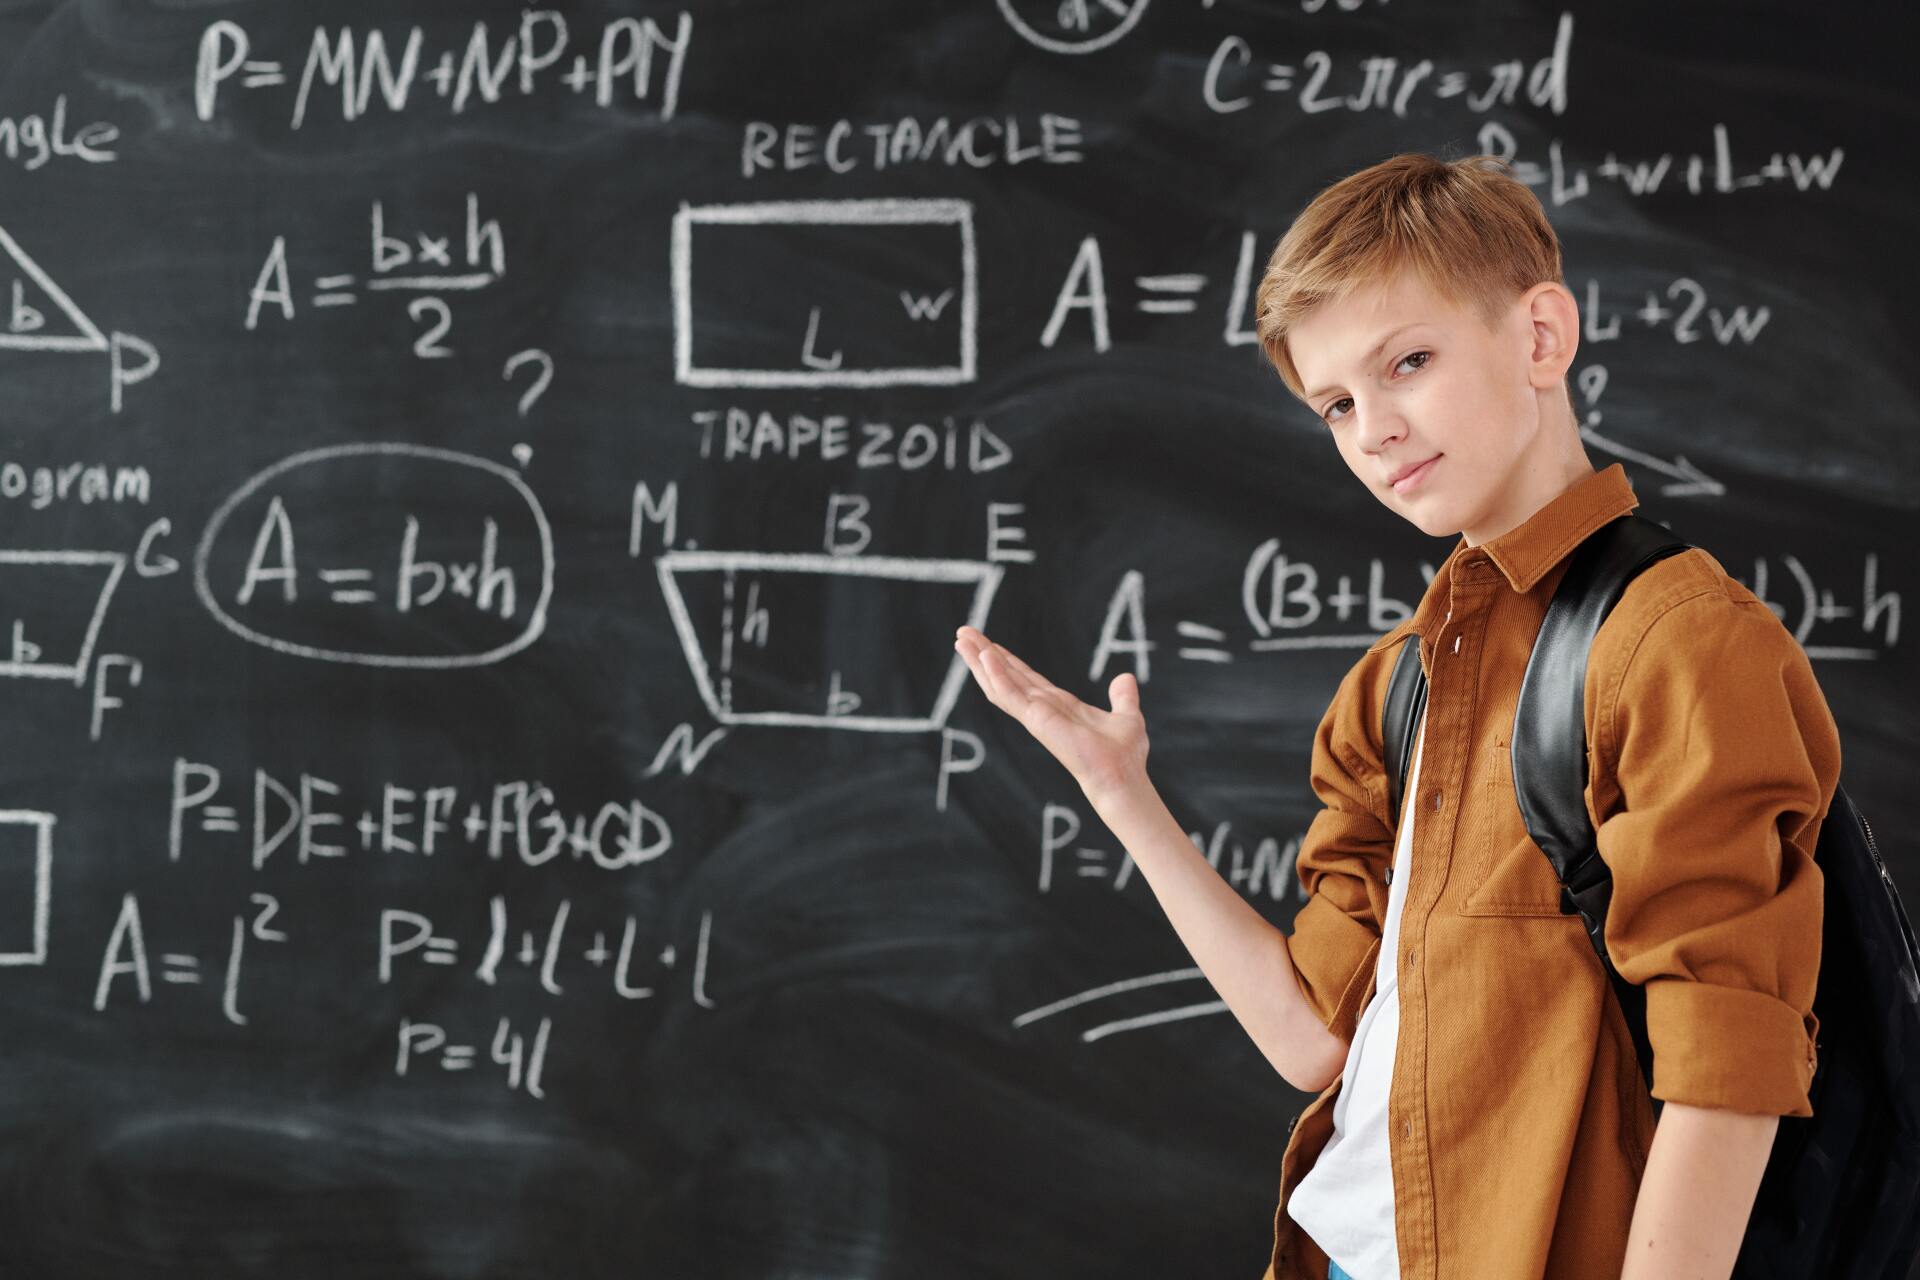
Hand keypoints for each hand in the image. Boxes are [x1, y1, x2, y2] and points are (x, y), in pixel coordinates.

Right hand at [952, 624, 1149, 806]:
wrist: (1122, 777)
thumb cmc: (1124, 756)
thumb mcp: (1127, 716)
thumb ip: (1122, 697)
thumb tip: (1125, 677)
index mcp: (1059, 706)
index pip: (1026, 678)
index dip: (1007, 660)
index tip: (989, 644)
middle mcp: (1042, 709)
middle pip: (1006, 677)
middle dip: (984, 655)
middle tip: (963, 633)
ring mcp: (1036, 715)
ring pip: (1000, 683)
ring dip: (980, 661)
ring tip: (961, 639)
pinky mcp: (1036, 720)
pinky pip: (1010, 695)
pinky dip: (996, 675)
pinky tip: (985, 657)